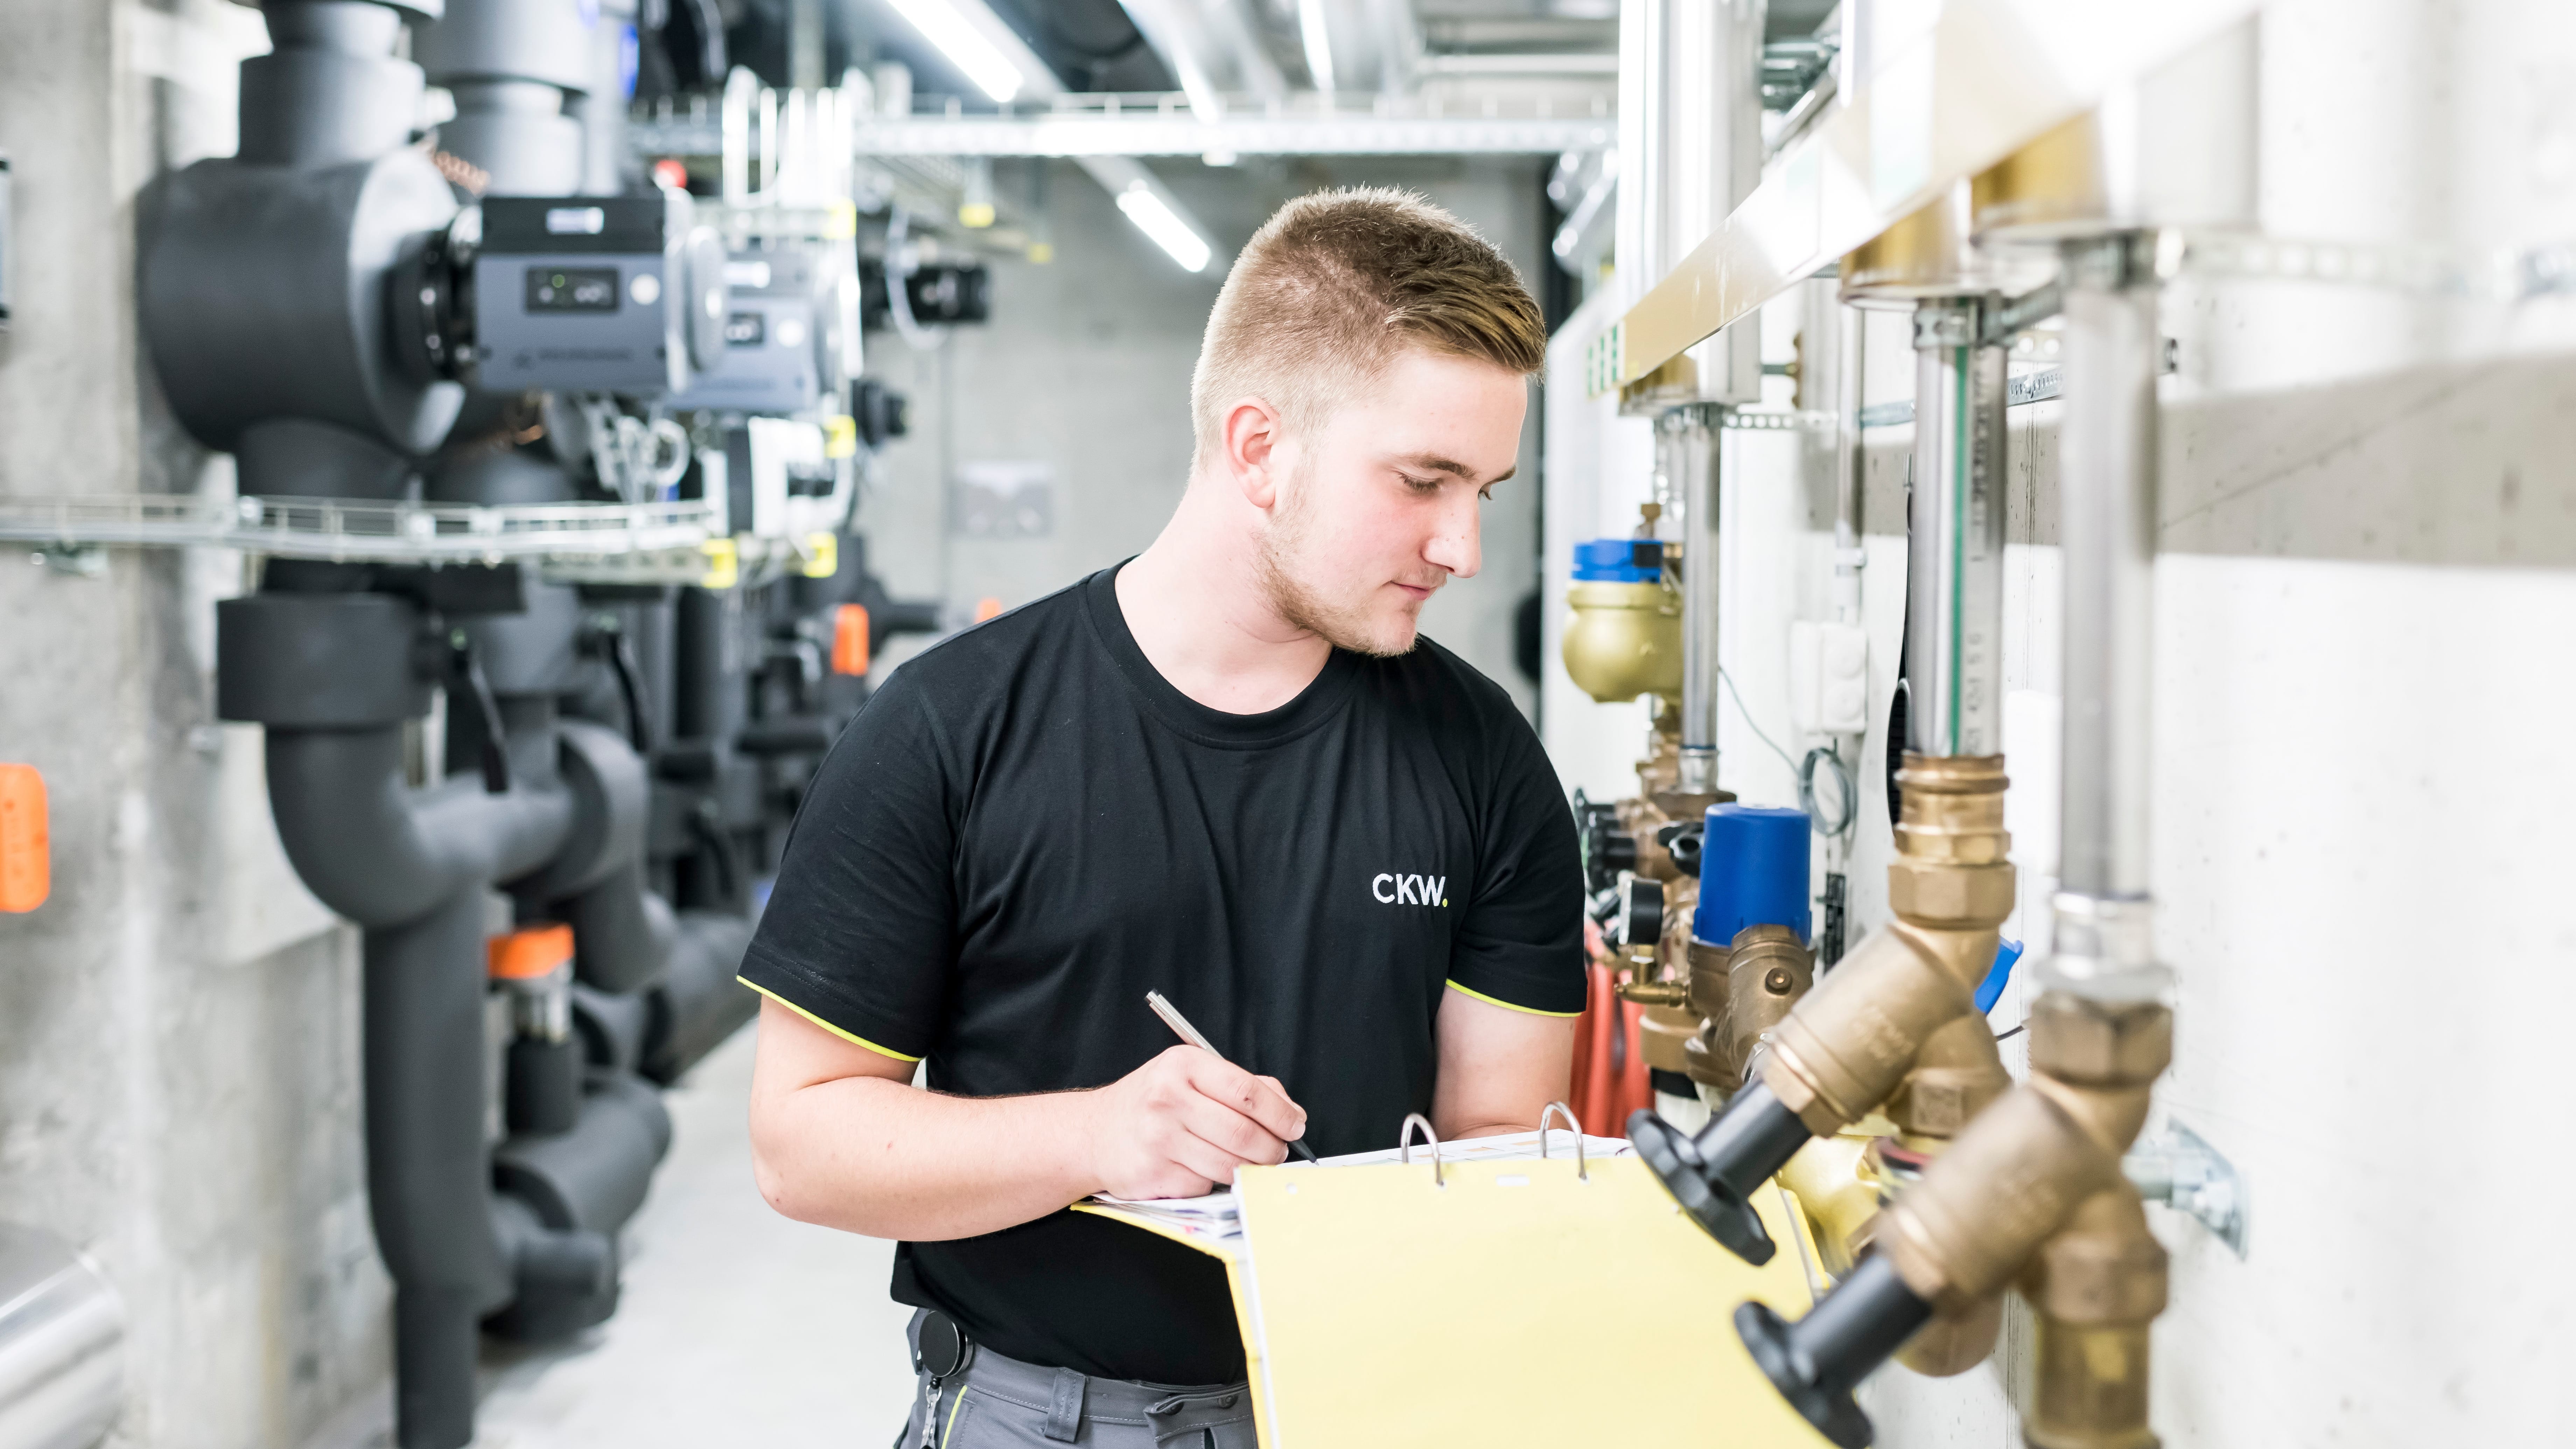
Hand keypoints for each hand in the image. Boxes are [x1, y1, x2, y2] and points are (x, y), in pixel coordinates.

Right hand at [1080, 1045, 1307, 1199]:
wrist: (1094, 1133)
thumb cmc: (1152, 1103)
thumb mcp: (1191, 1076)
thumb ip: (1243, 1087)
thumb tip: (1291, 1112)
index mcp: (1183, 1066)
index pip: (1248, 1092)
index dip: (1281, 1114)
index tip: (1295, 1126)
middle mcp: (1168, 1099)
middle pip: (1243, 1133)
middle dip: (1272, 1149)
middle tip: (1278, 1152)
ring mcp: (1159, 1138)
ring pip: (1229, 1165)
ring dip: (1249, 1169)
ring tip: (1248, 1162)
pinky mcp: (1154, 1173)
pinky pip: (1204, 1184)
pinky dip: (1212, 1181)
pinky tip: (1201, 1168)